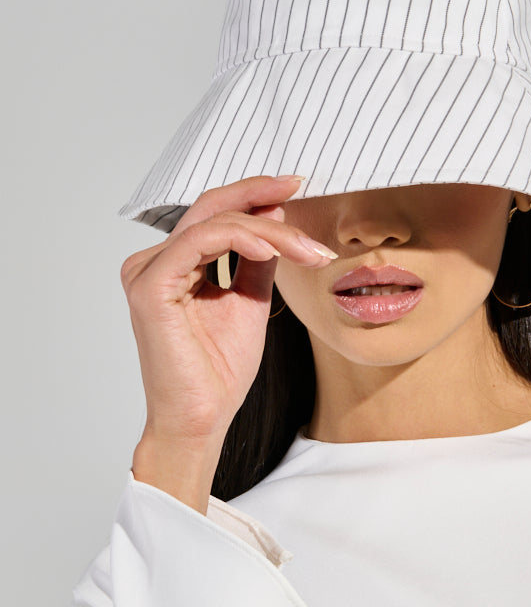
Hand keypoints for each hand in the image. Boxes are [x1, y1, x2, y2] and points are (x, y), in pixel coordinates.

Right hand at [121, 174, 334, 450]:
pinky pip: (201, 243)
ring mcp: (147, 271)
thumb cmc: (218, 372)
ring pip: (214, 224)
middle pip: (212, 210)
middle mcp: (152, 262)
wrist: (200, 420)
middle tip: (299, 186)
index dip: (252, 195)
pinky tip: (275, 249)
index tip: (294, 186)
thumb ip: (258, 259)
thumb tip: (274, 214)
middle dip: (260, 195)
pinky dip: (242, 239)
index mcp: (172, 265)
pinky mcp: (150, 285)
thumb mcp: (249, 301)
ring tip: (307, 249)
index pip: (213, 214)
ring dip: (268, 230)